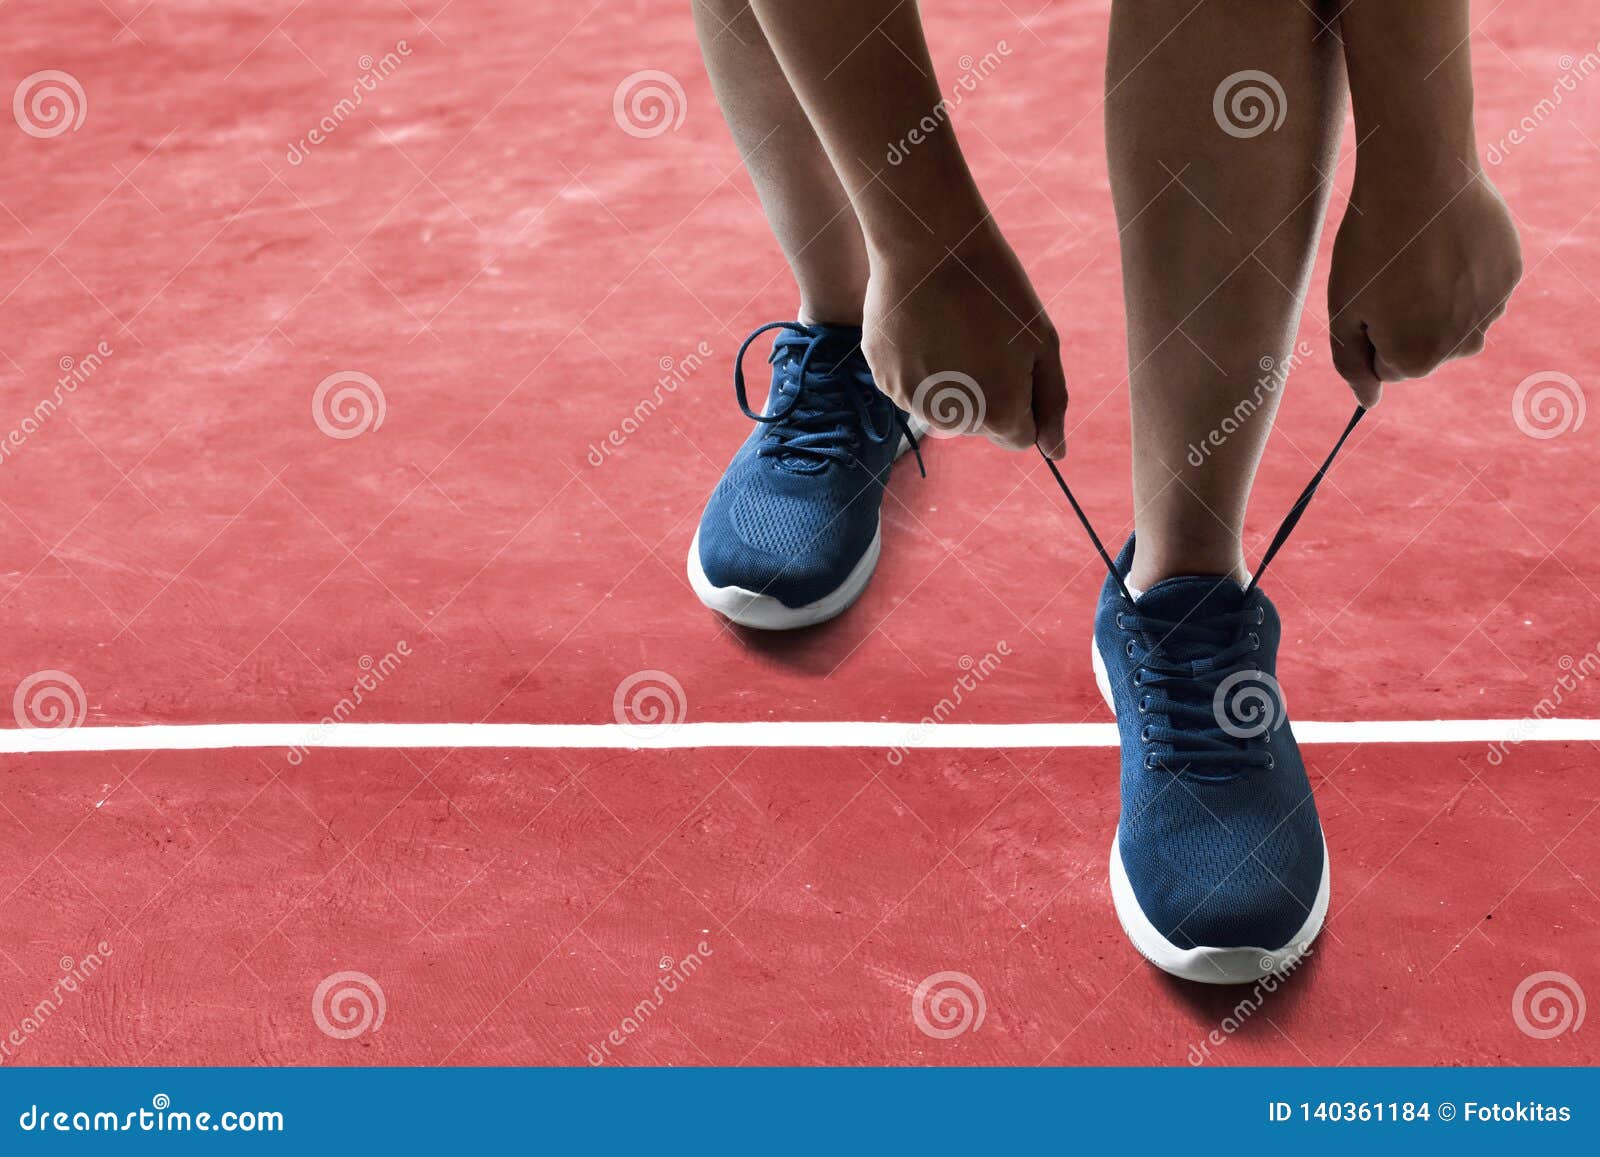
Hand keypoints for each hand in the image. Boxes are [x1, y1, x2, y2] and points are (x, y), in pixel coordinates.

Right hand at [862, 224, 1067, 456]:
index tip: (1014, 357)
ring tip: (950, 327)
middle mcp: (954, 421)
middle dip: (988, 391)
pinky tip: (922, 326)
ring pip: (943, 407)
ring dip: (951, 380)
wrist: (929, 246)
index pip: (1019, 437)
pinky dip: (919, 365)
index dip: (1023, 398)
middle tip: (981, 334)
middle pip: (980, 425)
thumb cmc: (996, 289)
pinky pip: (911, 387)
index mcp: (1000, 414)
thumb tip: (1057, 453)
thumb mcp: (1042, 342)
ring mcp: (913, 403)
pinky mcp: (884, 381)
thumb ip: (1052, 402)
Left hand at [1328, 166, 1521, 406]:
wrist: (1421, 179)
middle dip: (1404, 321)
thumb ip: (1352, 365)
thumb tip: (1367, 403)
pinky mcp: (1510, 276)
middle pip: (1423, 348)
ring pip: (1454, 320)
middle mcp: (1463, 346)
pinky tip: (1449, 243)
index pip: (1386, 367)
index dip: (1370, 332)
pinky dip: (1462, 273)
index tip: (1368, 296)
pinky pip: (1479, 289)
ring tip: (1420, 257)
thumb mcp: (1343, 311)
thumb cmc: (1370, 248)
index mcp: (1416, 360)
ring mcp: (1492, 311)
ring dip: (1436, 298)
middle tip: (1392, 274)